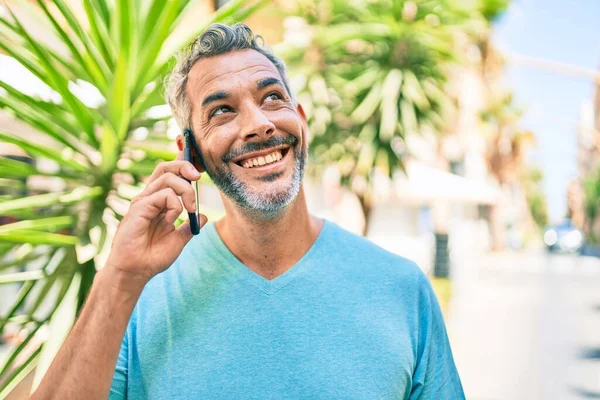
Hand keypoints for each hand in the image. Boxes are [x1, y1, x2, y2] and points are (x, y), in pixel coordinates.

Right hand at [105, 152, 206, 288]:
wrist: (135, 272)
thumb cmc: (152, 257)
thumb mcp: (178, 240)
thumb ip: (189, 226)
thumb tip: (204, 216)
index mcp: (157, 202)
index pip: (169, 175)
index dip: (182, 165)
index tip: (198, 169)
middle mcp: (149, 198)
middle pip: (165, 168)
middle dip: (184, 166)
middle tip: (198, 177)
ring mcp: (143, 202)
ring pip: (166, 177)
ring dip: (185, 189)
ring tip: (191, 207)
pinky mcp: (139, 208)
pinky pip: (162, 194)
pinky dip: (175, 202)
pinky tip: (177, 215)